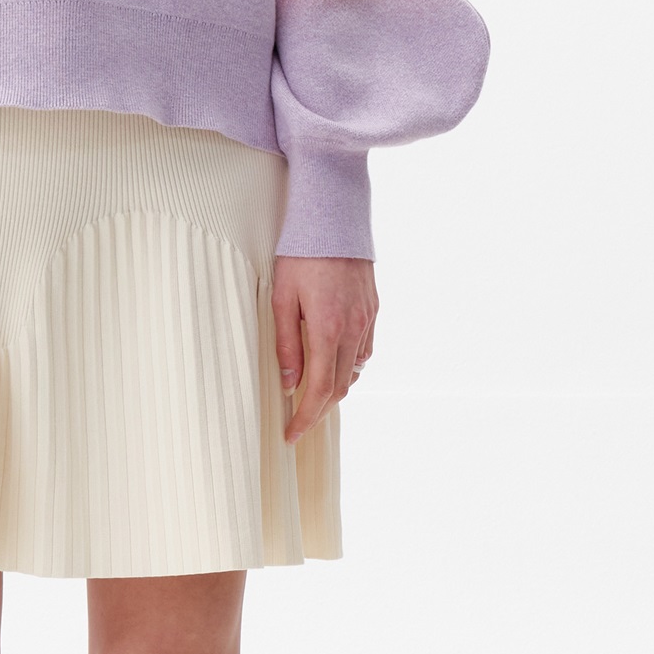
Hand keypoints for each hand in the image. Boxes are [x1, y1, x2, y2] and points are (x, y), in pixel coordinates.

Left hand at [272, 255, 376, 443]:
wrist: (334, 218)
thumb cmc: (301, 254)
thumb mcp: (281, 298)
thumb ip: (286, 344)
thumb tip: (289, 384)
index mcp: (327, 329)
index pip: (318, 390)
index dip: (305, 418)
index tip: (291, 435)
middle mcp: (353, 329)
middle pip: (339, 387)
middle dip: (319, 410)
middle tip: (298, 421)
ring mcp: (367, 320)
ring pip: (354, 371)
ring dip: (335, 389)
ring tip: (312, 396)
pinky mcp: (373, 309)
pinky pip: (364, 350)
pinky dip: (349, 366)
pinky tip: (333, 363)